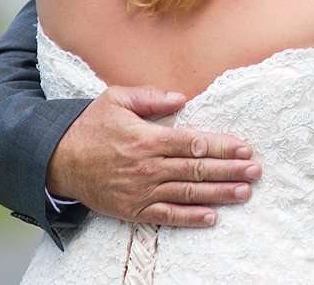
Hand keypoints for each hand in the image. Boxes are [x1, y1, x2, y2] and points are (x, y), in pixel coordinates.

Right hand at [46, 85, 261, 226]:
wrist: (58, 161)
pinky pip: (167, 215)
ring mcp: (141, 191)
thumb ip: (150, 97)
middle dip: (230, 170)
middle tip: (256, 171)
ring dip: (219, 193)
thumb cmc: (90, 126)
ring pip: (188, 192)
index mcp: (147, 138)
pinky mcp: (134, 209)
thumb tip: (180, 98)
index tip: (245, 147)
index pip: (194, 143)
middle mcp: (148, 167)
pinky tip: (212, 216)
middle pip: (197, 168)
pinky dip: (191, 217)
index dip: (222, 145)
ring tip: (245, 192)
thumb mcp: (116, 99)